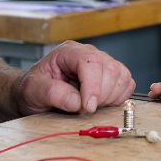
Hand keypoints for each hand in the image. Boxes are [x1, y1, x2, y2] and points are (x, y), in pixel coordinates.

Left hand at [16, 41, 134, 114]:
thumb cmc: (34, 89)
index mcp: (68, 52)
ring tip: (90, 105)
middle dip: (101, 94)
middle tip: (84, 109)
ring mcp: (102, 63)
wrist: (36, 94)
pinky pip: (127, 83)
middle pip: (110, 68)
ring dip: (110, 97)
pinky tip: (102, 103)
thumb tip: (76, 101)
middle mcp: (88, 53)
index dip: (93, 85)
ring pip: (122, 75)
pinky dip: (119, 97)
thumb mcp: (33, 90)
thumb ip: (52, 93)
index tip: (88, 107)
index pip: (90, 61)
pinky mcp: (111, 75)